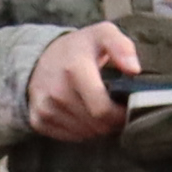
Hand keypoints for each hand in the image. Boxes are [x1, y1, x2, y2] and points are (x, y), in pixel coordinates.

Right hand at [19, 22, 138, 142]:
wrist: (41, 56)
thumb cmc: (80, 47)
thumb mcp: (103, 34)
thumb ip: (121, 47)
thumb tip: (134, 70)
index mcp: (75, 70)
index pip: (102, 110)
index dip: (120, 115)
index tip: (126, 107)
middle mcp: (57, 92)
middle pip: (96, 125)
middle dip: (111, 122)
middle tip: (115, 109)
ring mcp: (45, 108)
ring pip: (85, 134)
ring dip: (97, 127)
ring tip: (100, 110)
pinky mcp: (38, 120)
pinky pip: (69, 137)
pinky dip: (81, 131)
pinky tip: (84, 115)